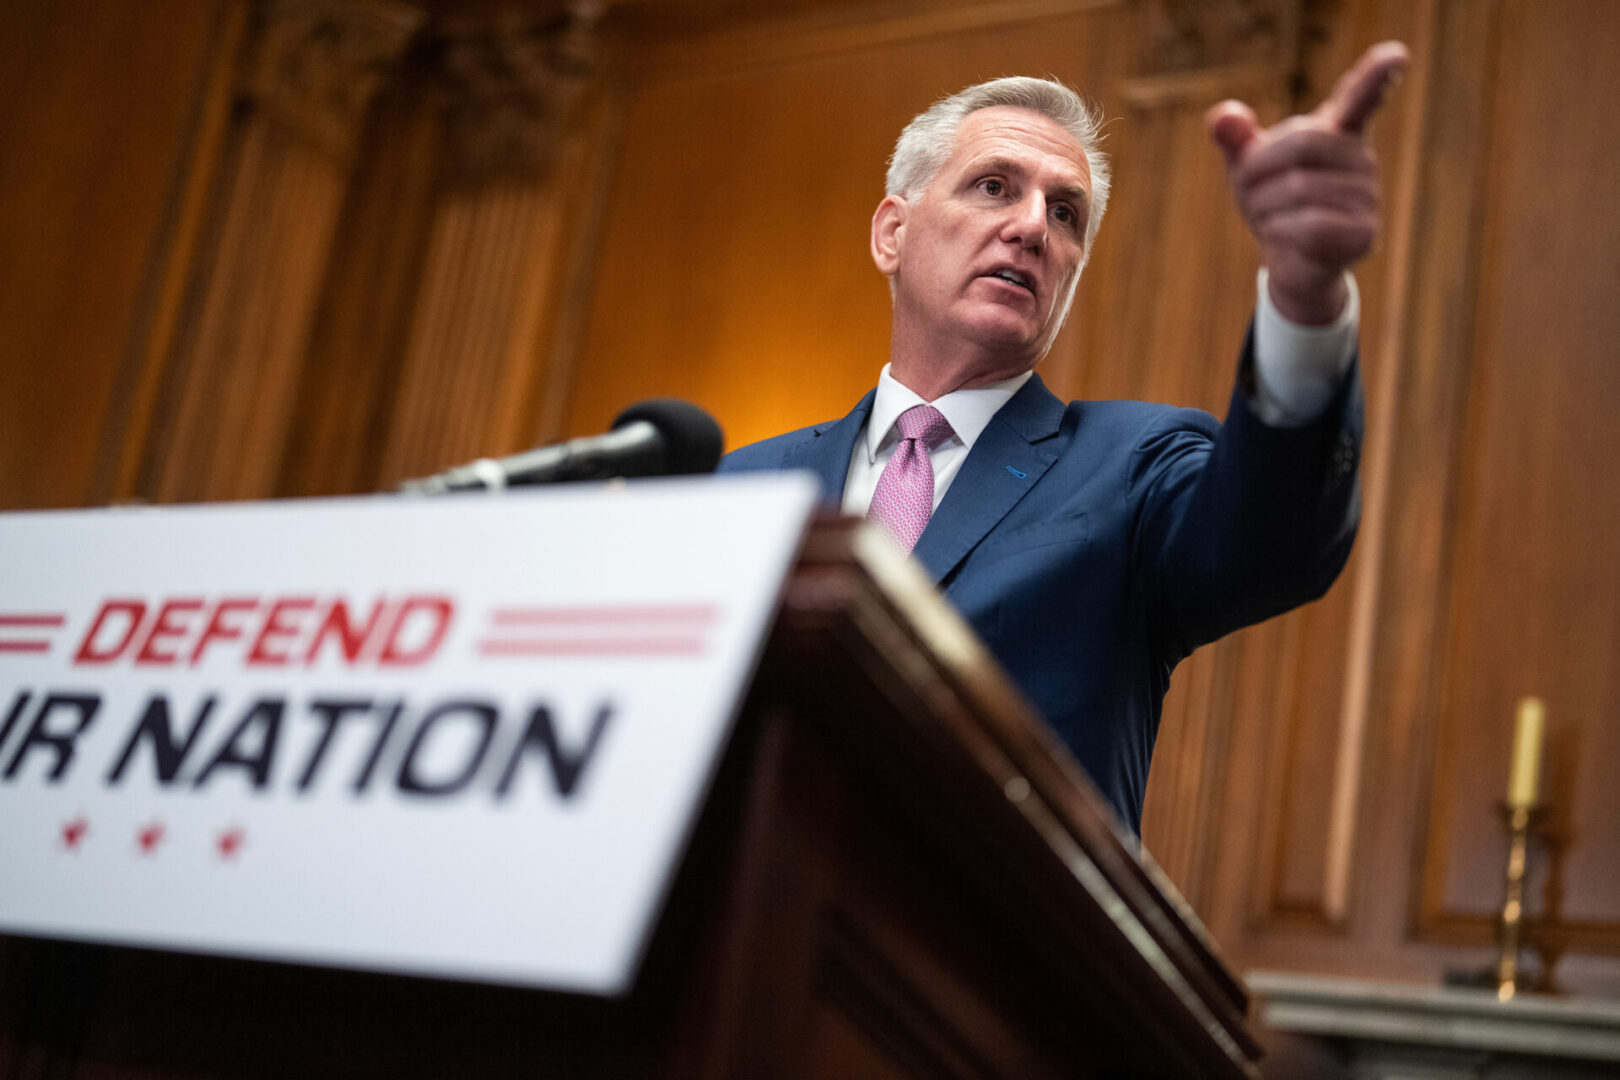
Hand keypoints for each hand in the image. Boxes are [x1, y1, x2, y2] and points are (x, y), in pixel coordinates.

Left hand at [1206, 41, 1408, 324]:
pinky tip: (1285, 237)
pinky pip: (1309, 225)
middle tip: (1248, 194)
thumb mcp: (1248, 168)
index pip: (1362, 96)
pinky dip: (1280, 232)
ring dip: (1264, 207)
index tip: (1395, 55)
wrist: (1293, 264)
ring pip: (1299, 189)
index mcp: (1339, 131)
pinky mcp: (1364, 232)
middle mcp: (1361, 157)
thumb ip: (1235, 139)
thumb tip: (1223, 118)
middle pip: (1301, 142)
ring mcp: (1368, 195)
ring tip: (1269, 218)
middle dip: (1257, 170)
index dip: (1376, 75)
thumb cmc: (1274, 204)